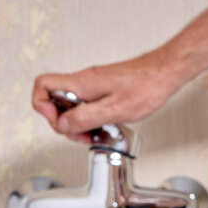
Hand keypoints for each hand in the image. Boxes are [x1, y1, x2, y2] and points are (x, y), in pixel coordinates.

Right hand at [32, 47, 185, 140]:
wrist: (165, 72)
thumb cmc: (146, 86)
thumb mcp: (114, 109)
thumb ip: (85, 118)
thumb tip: (62, 125)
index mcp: (81, 83)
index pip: (43, 86)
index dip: (42, 106)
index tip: (58, 122)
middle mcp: (84, 82)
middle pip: (55, 101)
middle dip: (64, 123)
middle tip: (82, 135)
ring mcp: (93, 85)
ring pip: (72, 106)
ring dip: (79, 123)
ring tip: (95, 134)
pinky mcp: (103, 89)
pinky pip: (87, 105)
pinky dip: (91, 119)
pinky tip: (105, 126)